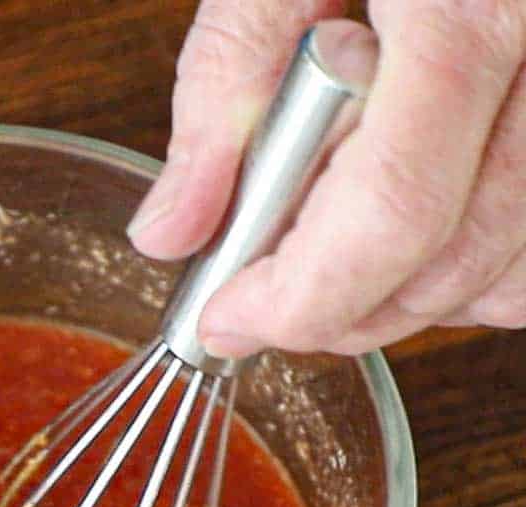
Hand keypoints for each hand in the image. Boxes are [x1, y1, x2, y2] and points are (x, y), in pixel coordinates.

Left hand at [128, 1, 525, 356]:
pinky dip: (477, 277)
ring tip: (332, 269)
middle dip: (338, 313)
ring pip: (511, 270)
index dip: (299, 299)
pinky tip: (415, 250)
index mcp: (472, 8)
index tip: (224, 320)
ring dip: (406, 305)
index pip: (387, 216)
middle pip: (451, 259)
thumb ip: (224, 84)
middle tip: (263, 307)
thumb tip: (170, 229)